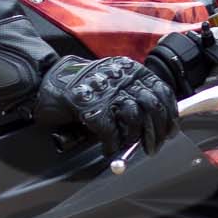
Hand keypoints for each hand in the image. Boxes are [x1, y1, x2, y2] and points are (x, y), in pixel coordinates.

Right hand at [33, 54, 179, 158]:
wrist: (47, 79)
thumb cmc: (82, 85)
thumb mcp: (113, 82)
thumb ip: (133, 95)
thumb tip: (155, 122)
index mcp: (130, 69)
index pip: (162, 91)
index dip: (169, 114)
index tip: (170, 130)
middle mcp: (120, 77)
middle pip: (152, 106)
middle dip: (156, 132)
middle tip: (153, 146)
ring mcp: (104, 90)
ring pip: (134, 118)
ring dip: (134, 138)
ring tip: (129, 146)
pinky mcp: (88, 104)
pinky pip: (109, 129)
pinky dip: (112, 144)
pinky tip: (109, 148)